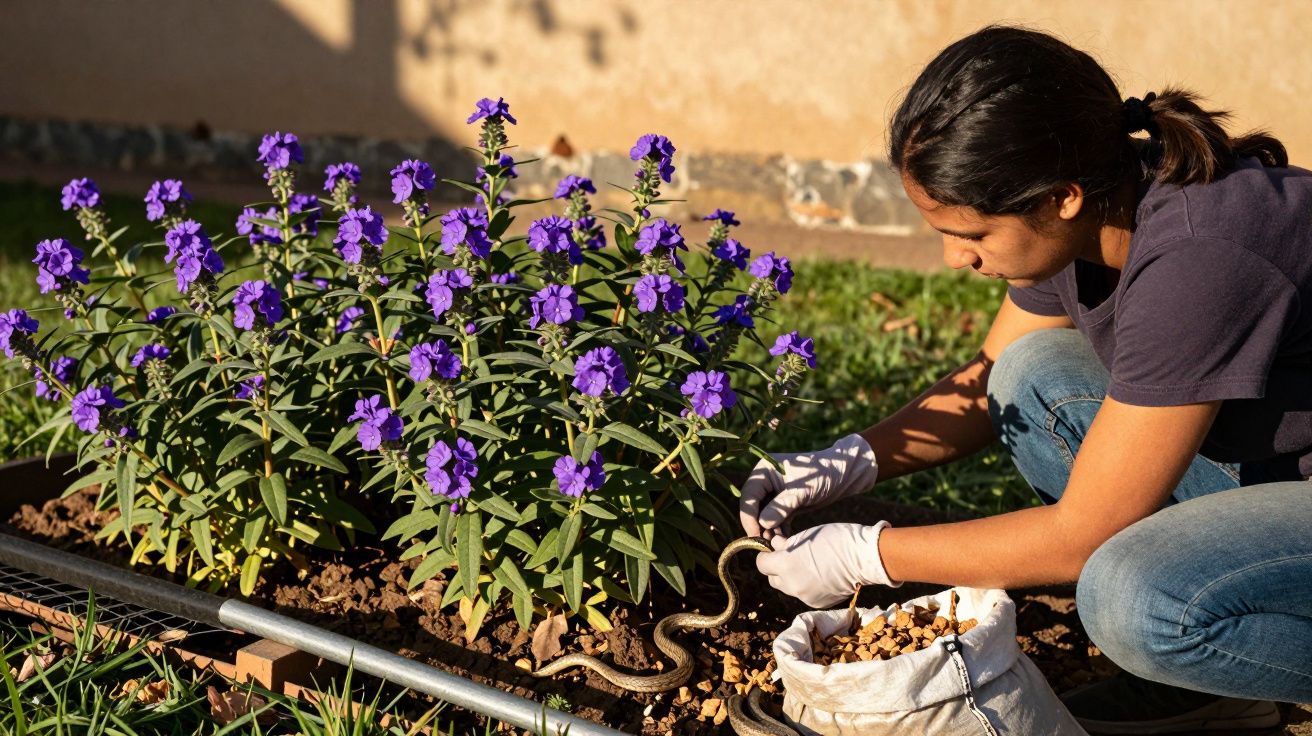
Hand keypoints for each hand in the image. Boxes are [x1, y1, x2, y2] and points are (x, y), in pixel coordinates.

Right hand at [738, 433, 878, 538]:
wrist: (844, 474)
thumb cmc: (823, 475)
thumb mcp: (802, 491)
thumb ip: (781, 506)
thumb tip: (762, 523)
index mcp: (765, 470)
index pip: (749, 495)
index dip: (748, 515)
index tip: (755, 534)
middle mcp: (766, 481)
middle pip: (754, 507)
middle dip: (758, 525)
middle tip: (765, 544)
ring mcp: (774, 493)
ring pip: (764, 516)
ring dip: (769, 531)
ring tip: (777, 545)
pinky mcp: (785, 505)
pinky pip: (776, 520)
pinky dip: (779, 531)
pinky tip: (785, 542)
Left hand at [755, 521, 900, 607]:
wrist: (865, 558)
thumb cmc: (836, 540)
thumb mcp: (805, 536)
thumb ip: (785, 544)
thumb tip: (774, 547)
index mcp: (786, 565)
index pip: (761, 564)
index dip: (766, 554)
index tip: (774, 548)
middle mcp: (792, 585)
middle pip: (772, 578)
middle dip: (777, 568)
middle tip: (790, 556)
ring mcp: (805, 597)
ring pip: (787, 588)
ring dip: (791, 577)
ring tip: (807, 564)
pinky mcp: (817, 603)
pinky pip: (804, 594)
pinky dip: (806, 585)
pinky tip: (821, 574)